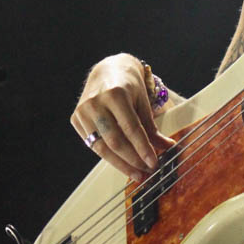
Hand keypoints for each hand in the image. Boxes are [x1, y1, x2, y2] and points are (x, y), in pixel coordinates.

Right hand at [70, 53, 174, 181]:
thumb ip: (152, 126)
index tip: (154, 164)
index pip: (131, 129)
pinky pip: (93, 144)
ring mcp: (83, 111)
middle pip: (115, 141)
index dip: (143, 149)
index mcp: (116, 94)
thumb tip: (167, 147)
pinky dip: (109, 156)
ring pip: (102, 147)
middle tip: (146, 172)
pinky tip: (122, 163)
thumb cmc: (129, 85)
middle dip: (133, 160)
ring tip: (136, 173)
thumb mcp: (143, 101)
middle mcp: (96, 103)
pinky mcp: (75, 119)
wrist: (107, 70)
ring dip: (121, 164)